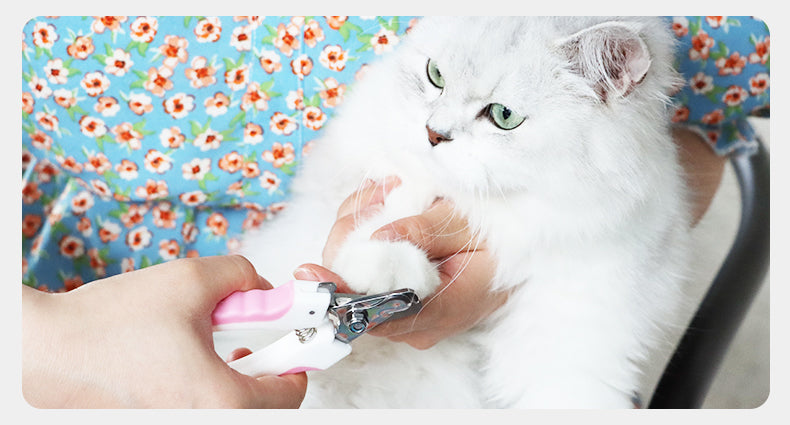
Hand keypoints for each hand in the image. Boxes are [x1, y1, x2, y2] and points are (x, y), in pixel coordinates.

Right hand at [22, 255, 306, 407]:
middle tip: (249, 345)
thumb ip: (243, 277)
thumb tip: (262, 289)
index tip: (292, 344)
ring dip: (234, 381)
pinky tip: (184, 363)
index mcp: (220, 401)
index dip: (296, 360)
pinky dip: (204, 389)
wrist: (44, 352)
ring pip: (231, 409)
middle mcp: (203, 424)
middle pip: (263, 408)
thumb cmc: (107, 325)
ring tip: (215, 350)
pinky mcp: (156, 423)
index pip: (290, 395)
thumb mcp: (190, 280)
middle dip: (263, 372)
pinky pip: (200, 410)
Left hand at [300, 179, 508, 349]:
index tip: (309, 272)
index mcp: (440, 310)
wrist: (521, 257)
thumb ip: (426, 231)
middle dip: (352, 238)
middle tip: (379, 191)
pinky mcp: (400, 306)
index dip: (339, 291)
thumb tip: (379, 235)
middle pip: (357, 291)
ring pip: (356, 281)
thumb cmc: (503, 240)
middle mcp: (417, 325)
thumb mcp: (472, 225)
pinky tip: (386, 209)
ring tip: (388, 192)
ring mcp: (407, 319)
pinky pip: (366, 277)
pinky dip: (366, 241)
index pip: (378, 310)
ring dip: (358, 233)